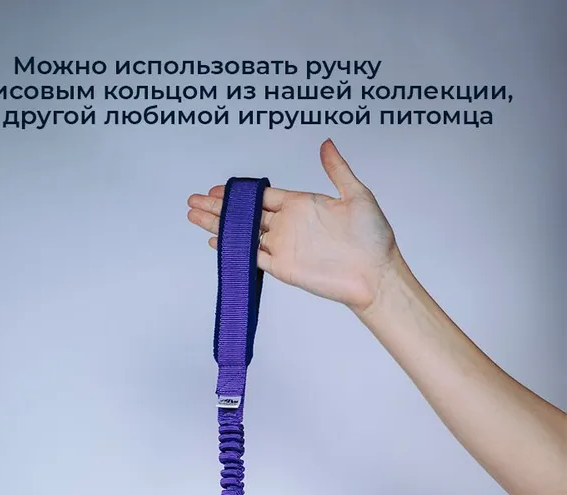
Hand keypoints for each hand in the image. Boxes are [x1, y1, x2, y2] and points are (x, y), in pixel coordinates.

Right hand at [187, 139, 398, 312]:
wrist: (376, 275)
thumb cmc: (373, 238)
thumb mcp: (357, 195)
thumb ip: (337, 170)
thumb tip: (326, 144)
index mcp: (302, 204)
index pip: (261, 196)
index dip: (238, 193)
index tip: (218, 189)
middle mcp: (289, 225)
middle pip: (245, 213)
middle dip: (218, 207)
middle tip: (194, 200)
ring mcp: (284, 247)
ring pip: (243, 233)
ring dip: (218, 225)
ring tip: (194, 217)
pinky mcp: (283, 268)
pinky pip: (251, 256)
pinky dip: (233, 249)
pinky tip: (216, 241)